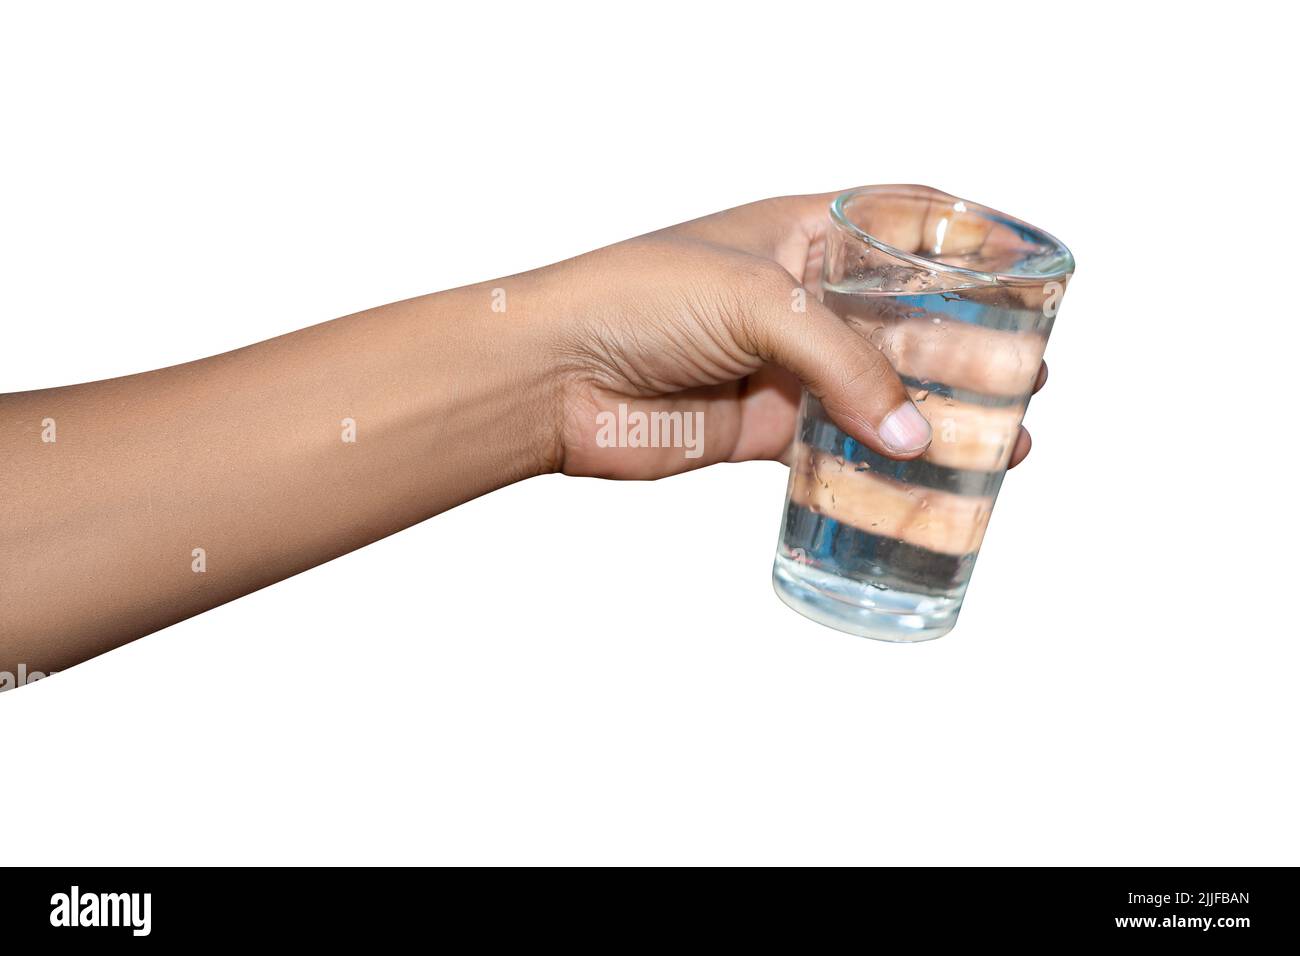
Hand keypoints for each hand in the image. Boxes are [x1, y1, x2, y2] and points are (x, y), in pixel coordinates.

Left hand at [538, 190, 1042, 479]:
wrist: (552, 374)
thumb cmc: (634, 298)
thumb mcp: (759, 301)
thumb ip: (845, 362)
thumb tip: (916, 435)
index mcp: (801, 232)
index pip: (901, 221)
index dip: (967, 242)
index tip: (1028, 272)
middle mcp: (800, 298)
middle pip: (907, 318)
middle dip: (972, 347)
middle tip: (1027, 377)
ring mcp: (783, 366)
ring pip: (880, 391)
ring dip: (941, 414)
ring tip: (1004, 441)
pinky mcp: (762, 428)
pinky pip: (836, 450)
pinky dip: (881, 467)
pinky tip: (926, 479)